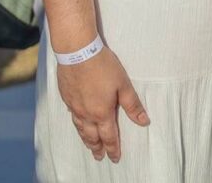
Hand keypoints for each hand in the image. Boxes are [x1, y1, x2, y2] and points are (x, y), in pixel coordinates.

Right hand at [56, 47, 147, 161]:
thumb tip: (144, 122)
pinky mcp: (67, 98)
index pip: (109, 136)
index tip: (115, 158)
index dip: (113, 148)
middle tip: (99, 157)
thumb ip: (132, 105)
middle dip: (97, 147)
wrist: (78, 53)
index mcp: (102, 113)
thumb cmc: (103, 67)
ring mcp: (74, 107)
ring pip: (81, 129)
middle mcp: (86, 114)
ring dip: (86, 139)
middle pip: (92, 136)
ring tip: (90, 145)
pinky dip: (77, 126)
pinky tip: (78, 124)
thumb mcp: (123, 85)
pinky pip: (73, 118)